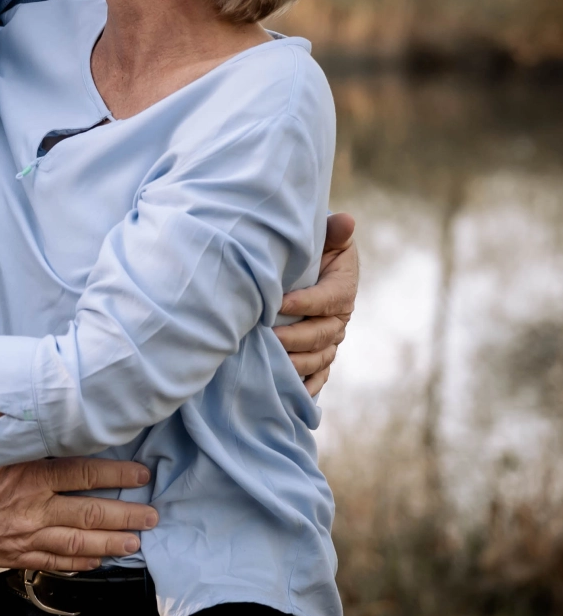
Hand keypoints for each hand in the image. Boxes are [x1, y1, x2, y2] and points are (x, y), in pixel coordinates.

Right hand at [0, 442, 158, 571]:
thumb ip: (26, 445)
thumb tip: (56, 433)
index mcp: (30, 474)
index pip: (86, 473)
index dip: (118, 474)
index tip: (141, 475)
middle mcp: (33, 508)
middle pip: (91, 512)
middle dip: (126, 515)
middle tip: (152, 516)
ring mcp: (23, 536)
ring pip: (77, 542)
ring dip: (110, 543)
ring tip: (134, 542)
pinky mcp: (10, 556)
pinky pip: (51, 562)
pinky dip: (77, 562)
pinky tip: (94, 560)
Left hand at [276, 212, 357, 395]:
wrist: (308, 264)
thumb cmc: (313, 247)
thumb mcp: (325, 235)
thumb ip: (333, 231)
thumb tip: (345, 221)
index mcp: (343, 287)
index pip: (328, 299)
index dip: (306, 303)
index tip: (279, 302)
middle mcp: (340, 317)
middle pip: (323, 334)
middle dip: (296, 338)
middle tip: (270, 337)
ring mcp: (331, 339)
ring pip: (319, 358)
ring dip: (297, 364)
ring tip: (272, 364)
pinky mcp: (320, 354)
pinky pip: (318, 376)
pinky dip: (307, 387)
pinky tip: (291, 395)